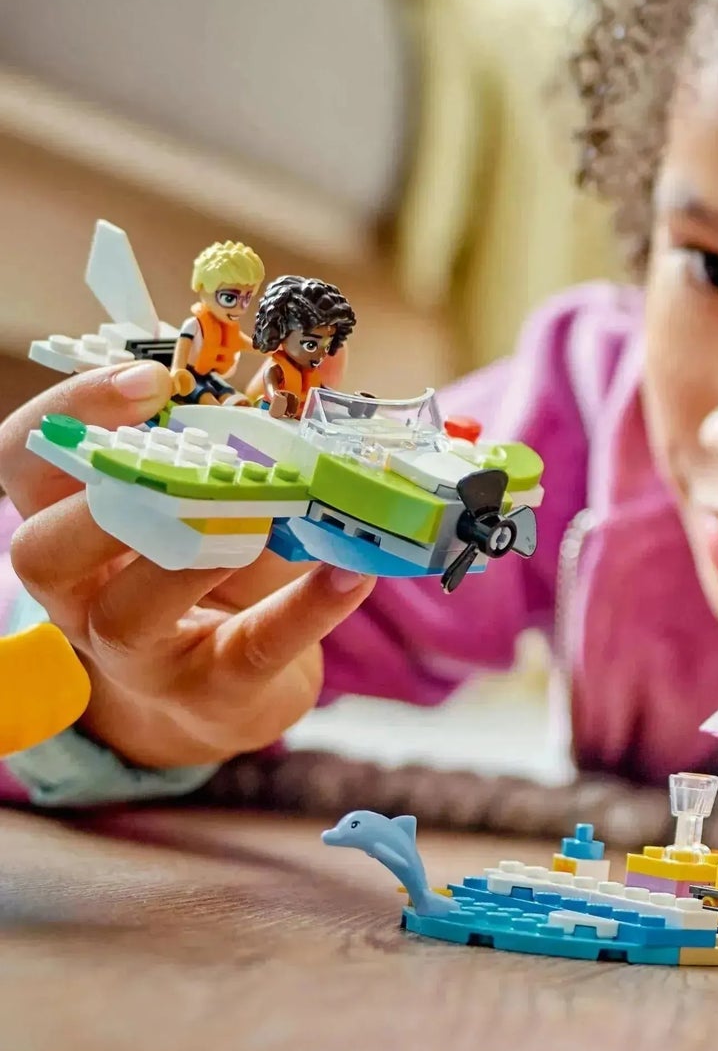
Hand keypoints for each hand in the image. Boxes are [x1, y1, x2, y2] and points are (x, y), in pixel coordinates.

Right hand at [0, 362, 374, 768]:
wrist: (226, 693)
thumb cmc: (216, 571)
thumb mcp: (224, 495)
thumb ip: (261, 429)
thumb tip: (327, 357)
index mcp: (70, 520)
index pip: (27, 460)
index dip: (70, 416)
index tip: (149, 378)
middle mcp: (81, 590)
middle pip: (44, 546)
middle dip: (112, 494)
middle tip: (192, 453)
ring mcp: (135, 651)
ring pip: (129, 611)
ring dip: (197, 553)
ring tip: (266, 511)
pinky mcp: (209, 689)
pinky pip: (249, 649)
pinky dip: (304, 609)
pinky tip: (352, 572)